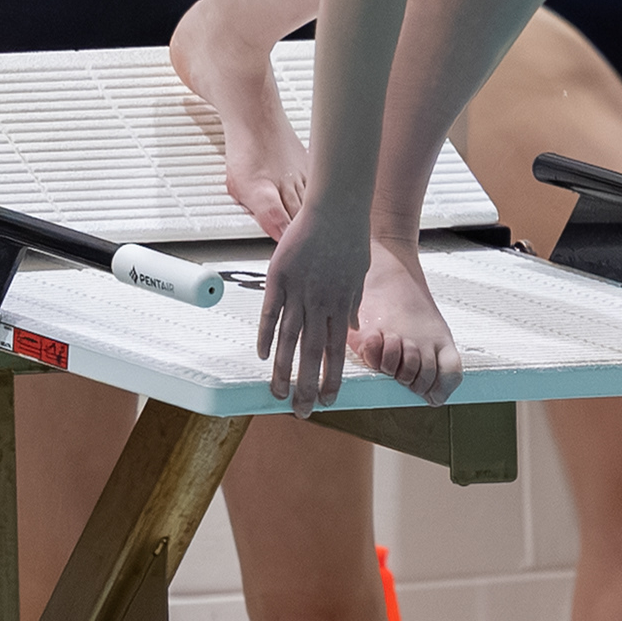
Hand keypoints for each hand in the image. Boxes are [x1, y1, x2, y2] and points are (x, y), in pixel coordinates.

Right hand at [255, 217, 365, 414]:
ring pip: (289, 339)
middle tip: (302, 411)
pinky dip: (266, 335)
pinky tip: (263, 356)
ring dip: (284, 369)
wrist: (337, 208)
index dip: (332, 378)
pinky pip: (270, 312)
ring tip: (278, 393)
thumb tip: (352, 328)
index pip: (337, 352)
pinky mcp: (280, 278)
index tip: (330, 400)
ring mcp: (299, 292)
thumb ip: (353, 304)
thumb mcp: (359, 275)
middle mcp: (321, 304)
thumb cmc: (350, 239)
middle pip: (312, 353)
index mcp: (342, 306)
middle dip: (307, 386)